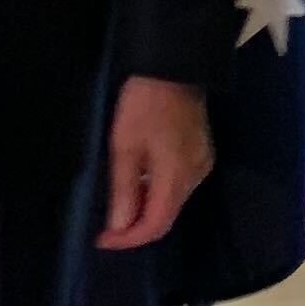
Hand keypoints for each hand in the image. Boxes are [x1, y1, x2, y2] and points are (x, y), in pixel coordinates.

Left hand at [94, 77, 213, 250]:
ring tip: (119, 205)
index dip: (128, 238)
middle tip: (107, 226)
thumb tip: (119, 226)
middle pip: (167, 216)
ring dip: (146, 208)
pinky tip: (140, 183)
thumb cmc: (144, 103)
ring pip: (173, 201)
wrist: (175, 65)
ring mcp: (202, 164)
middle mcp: (195, 176)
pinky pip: (178, 184)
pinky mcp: (201, 152)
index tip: (102, 239)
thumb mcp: (124, 145)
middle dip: (136, 225)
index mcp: (177, 177)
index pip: (156, 225)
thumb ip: (124, 188)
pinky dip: (157, 191)